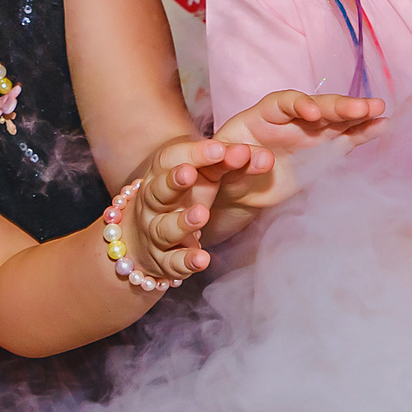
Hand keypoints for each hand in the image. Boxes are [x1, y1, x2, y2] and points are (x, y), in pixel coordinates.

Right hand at [125, 136, 270, 279]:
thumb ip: (230, 162)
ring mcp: (155, 231)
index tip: (218, 149)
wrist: (144, 239)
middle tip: (190, 174)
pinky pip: (172, 262)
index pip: (173, 158)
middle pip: (159, 190)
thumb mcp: (204, 174)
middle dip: (173, 181)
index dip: (194, 153)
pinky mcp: (163, 260)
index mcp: (163, 173)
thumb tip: (266, 156)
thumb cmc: (184, 196)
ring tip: (201, 215)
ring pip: (163, 227)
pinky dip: (186, 261)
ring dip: (182, 222)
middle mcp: (154, 202)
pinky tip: (202, 259)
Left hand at [210, 91, 389, 214]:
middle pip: (318, 106)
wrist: (238, 188)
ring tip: (380, 109)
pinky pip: (347, 138)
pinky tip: (383, 126)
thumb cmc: (225, 169)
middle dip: (340, 106)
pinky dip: (364, 132)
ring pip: (338, 119)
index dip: (300, 105)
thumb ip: (239, 158)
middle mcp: (292, 118)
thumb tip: (262, 159)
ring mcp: (311, 132)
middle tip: (363, 107)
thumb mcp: (221, 163)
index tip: (313, 115)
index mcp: (263, 114)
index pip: (285, 102)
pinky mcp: (324, 150)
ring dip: (359, 114)